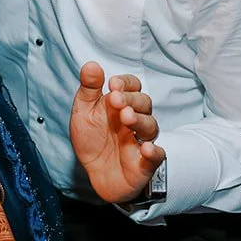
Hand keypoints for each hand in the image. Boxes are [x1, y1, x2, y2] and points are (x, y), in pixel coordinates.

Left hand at [69, 62, 163, 203]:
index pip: (132, 86)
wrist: (94, 175)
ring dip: (139, 120)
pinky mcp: (144, 164)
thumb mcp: (83, 112)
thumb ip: (88, 89)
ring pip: (150, 126)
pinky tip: (146, 148)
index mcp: (121, 104)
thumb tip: (91, 65)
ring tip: (126, 117)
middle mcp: (135, 120)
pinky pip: (157, 156)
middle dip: (131, 99)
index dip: (126, 83)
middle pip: (144, 103)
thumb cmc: (92, 140)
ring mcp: (141, 141)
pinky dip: (154, 152)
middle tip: (115, 100)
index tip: (113, 83)